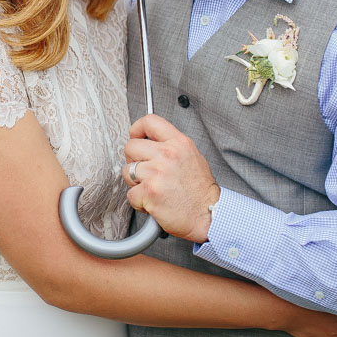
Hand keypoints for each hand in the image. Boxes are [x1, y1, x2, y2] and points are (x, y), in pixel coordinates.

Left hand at [123, 114, 219, 242]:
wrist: (209, 215)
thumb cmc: (200, 191)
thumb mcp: (191, 157)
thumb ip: (170, 146)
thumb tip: (148, 141)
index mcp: (179, 143)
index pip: (149, 121)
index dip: (137, 129)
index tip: (136, 137)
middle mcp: (167, 155)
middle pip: (131, 146)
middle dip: (133, 160)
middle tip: (144, 172)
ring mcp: (157, 173)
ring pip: (127, 171)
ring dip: (135, 183)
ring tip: (152, 189)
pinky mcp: (150, 192)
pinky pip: (130, 194)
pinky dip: (139, 202)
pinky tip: (153, 202)